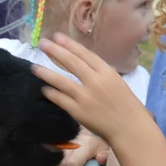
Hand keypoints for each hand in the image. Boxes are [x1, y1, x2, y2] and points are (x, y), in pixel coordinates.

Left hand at [34, 33, 153, 146]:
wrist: (130, 128)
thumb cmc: (127, 105)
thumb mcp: (118, 83)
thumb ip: (101, 74)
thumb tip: (84, 65)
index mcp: (107, 72)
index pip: (84, 54)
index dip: (69, 44)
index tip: (57, 36)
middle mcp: (95, 81)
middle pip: (71, 63)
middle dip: (55, 51)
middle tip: (42, 44)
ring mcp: (85, 97)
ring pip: (61, 81)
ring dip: (46, 72)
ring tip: (35, 67)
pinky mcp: (79, 112)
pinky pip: (61, 100)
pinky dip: (52, 93)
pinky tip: (44, 89)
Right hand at [50, 130, 108, 165]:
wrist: (97, 135)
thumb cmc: (103, 146)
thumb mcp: (109, 150)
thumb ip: (107, 156)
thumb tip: (100, 160)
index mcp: (86, 144)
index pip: (72, 164)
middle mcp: (73, 142)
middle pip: (63, 165)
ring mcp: (65, 143)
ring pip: (56, 163)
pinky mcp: (60, 145)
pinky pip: (53, 160)